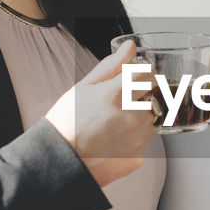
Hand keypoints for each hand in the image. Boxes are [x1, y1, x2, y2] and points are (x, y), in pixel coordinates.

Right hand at [46, 40, 156, 186]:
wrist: (58, 162)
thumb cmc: (66, 122)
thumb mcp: (83, 87)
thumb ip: (112, 66)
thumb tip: (130, 47)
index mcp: (119, 93)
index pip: (149, 75)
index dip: (142, 76)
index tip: (134, 81)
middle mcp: (132, 116)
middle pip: (151, 99)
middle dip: (138, 100)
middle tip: (114, 109)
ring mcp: (137, 139)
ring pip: (148, 122)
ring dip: (136, 122)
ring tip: (109, 128)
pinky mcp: (137, 158)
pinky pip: (142, 143)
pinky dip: (131, 142)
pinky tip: (110, 144)